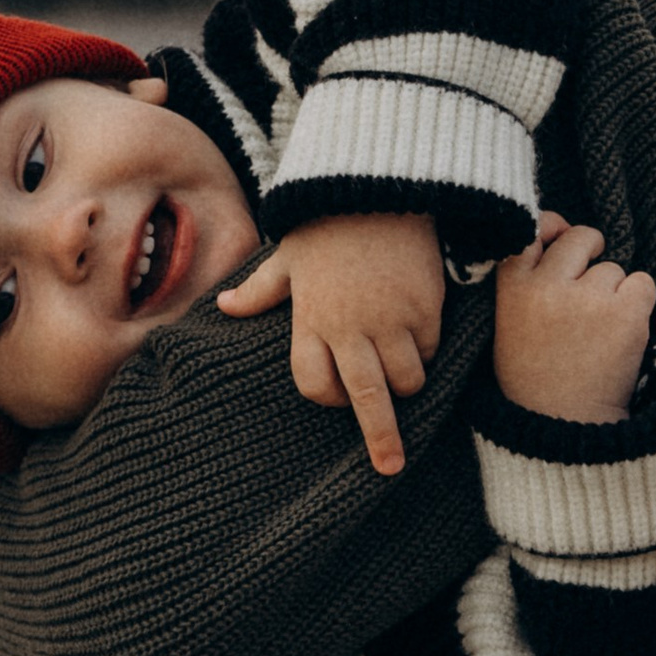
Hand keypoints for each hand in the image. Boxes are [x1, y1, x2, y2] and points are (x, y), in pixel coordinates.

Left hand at [217, 211, 444, 478]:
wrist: (377, 188)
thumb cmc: (326, 225)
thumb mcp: (287, 256)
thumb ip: (260, 290)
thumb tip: (225, 307)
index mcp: (311, 320)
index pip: (314, 383)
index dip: (327, 395)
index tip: (338, 397)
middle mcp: (350, 327)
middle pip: (366, 399)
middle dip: (380, 437)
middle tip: (390, 467)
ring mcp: (391, 320)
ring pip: (406, 379)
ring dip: (406, 382)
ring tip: (404, 372)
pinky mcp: (426, 308)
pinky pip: (431, 349)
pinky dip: (426, 349)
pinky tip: (419, 328)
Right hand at [492, 212, 654, 421]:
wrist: (561, 425)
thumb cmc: (534, 371)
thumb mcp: (508, 319)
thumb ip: (526, 273)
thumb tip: (560, 225)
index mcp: (512, 287)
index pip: (533, 230)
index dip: (552, 230)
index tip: (559, 243)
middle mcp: (548, 287)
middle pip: (580, 238)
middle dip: (590, 252)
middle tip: (590, 285)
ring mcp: (588, 299)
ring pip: (613, 268)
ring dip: (612, 291)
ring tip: (597, 330)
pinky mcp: (625, 315)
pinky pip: (643, 283)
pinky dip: (638, 302)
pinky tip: (622, 330)